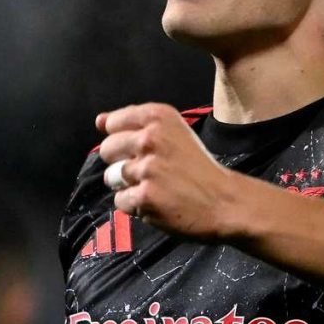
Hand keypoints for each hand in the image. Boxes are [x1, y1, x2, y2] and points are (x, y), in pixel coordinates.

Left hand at [96, 103, 237, 239]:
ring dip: (128, 185)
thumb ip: (135, 125)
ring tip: (154, 187)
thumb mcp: (173, 133)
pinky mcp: (144, 196)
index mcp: (159, 117)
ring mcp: (147, 168)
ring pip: (112, 177)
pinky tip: (157, 202)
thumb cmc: (198, 167)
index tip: (140, 149)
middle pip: (108, 149)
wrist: (224, 201)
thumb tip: (98, 121)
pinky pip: (121, 201)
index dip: (122, 138)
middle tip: (148, 171)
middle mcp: (151, 138)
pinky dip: (135, 205)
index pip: (114, 122)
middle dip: (121, 162)